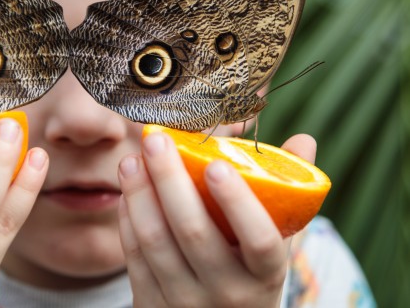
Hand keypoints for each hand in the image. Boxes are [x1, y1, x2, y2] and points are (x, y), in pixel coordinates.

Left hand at [118, 133, 316, 307]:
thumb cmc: (251, 276)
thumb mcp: (277, 245)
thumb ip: (289, 191)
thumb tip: (302, 140)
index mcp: (265, 276)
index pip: (259, 241)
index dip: (238, 203)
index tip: (217, 164)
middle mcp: (226, 293)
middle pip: (193, 232)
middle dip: (170, 180)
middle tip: (157, 140)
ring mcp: (184, 301)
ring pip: (155, 242)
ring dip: (140, 194)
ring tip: (133, 158)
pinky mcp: (152, 305)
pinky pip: (135, 257)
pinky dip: (129, 218)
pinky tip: (129, 189)